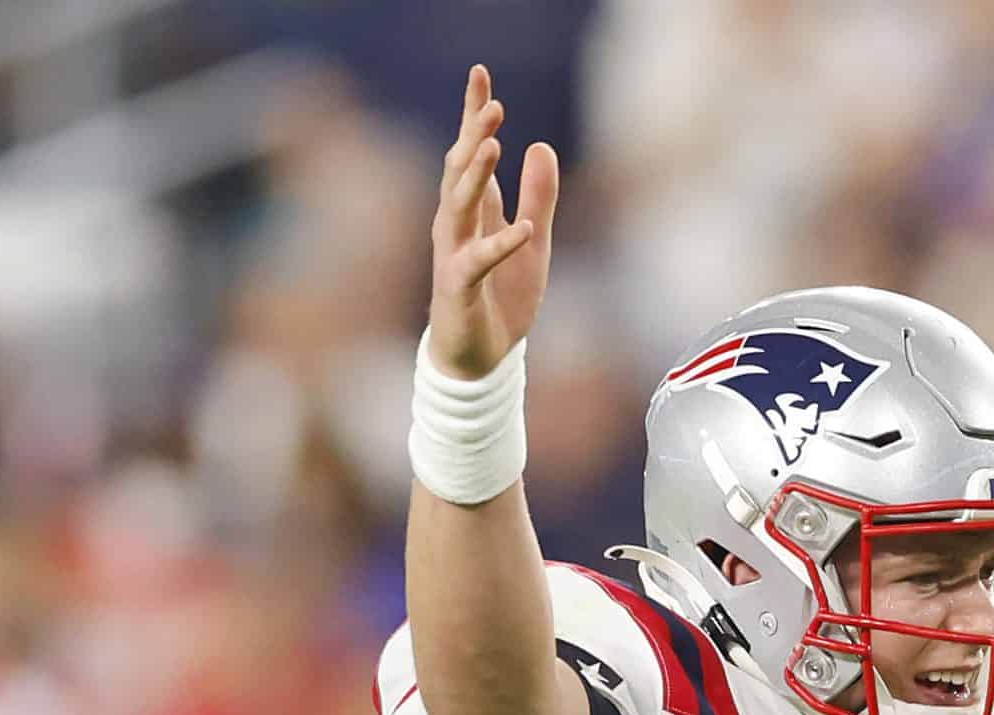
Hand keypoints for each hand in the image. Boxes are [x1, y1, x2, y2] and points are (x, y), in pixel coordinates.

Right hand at [427, 64, 560, 381]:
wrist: (481, 361)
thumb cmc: (501, 299)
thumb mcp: (534, 243)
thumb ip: (538, 197)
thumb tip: (540, 145)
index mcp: (472, 211)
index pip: (469, 152)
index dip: (473, 114)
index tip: (480, 74)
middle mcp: (455, 226)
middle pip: (459, 170)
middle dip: (472, 135)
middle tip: (491, 104)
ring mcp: (453, 255)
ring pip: (459, 207)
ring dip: (474, 177)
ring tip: (491, 145)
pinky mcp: (459, 289)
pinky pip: (477, 262)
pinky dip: (501, 244)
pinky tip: (523, 229)